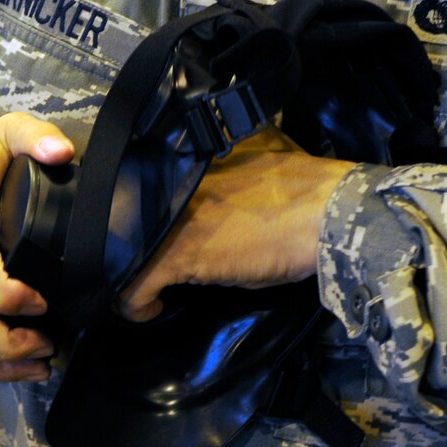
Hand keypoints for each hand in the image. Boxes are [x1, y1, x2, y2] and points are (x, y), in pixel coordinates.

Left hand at [118, 129, 354, 320]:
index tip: (154, 231)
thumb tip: (243, 136)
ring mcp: (172, 220)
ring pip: (121, 250)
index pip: (142, 182)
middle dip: (130, 244)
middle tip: (146, 262)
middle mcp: (172, 184)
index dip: (142, 212)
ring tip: (143, 288)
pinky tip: (151, 309)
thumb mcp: (262, 149)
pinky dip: (136, 304)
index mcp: (190, 157)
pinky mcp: (179, 255)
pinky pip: (135, 286)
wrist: (326, 214)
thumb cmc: (303, 187)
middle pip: (123, 216)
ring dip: (128, 274)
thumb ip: (237, 146)